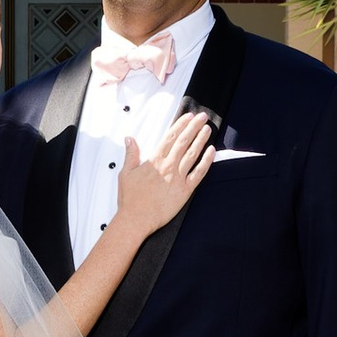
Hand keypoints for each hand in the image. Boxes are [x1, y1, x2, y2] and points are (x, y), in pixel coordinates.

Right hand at [112, 109, 214, 248]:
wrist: (136, 219)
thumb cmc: (130, 199)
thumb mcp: (125, 173)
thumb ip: (131, 154)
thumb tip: (130, 139)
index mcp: (154, 160)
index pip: (170, 137)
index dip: (181, 125)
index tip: (188, 117)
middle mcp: (168, 166)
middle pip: (184, 141)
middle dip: (194, 127)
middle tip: (202, 117)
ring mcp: (178, 178)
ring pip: (193, 154)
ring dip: (201, 140)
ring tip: (207, 129)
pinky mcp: (185, 191)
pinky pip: (199, 173)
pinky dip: (206, 161)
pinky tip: (211, 151)